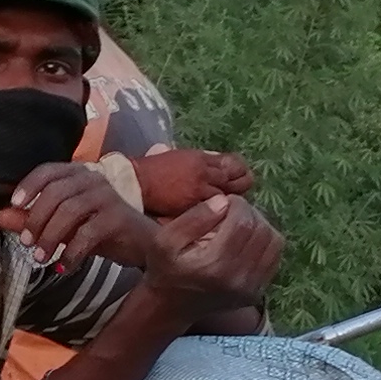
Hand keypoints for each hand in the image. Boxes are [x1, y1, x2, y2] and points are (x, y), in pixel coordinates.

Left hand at [2, 160, 163, 272]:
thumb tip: (0, 217)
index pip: (48, 170)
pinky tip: (64, 267)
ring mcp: (108, 197)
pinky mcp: (118, 218)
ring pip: (70, 211)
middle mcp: (93, 180)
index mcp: (78, 174)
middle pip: (56, 192)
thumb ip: (33, 219)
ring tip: (40, 257)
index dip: (29, 186)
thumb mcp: (62, 226)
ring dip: (51, 237)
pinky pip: (88, 234)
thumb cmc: (99, 231)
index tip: (14, 205)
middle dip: (36, 219)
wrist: (141, 245)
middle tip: (26, 242)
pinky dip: (72, 253)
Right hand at [131, 146, 257, 215]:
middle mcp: (204, 171)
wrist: (137, 183)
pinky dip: (222, 215)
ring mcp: (200, 188)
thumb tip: (213, 163)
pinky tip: (224, 221)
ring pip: (229, 196)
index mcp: (200, 158)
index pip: (232, 163)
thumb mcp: (177, 158)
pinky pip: (216, 210)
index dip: (240, 172)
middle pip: (236, 178)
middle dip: (242, 187)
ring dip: (234, 204)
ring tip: (236, 213)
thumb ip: (198, 161)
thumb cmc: (153, 172)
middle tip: (243, 198)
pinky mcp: (193, 204)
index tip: (241, 178)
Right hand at [150, 193, 281, 318]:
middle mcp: (237, 279)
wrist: (170, 307)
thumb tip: (224, 202)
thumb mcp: (164, 240)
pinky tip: (248, 240)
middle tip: (234, 210)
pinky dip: (265, 243)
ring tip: (242, 223)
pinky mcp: (256, 293)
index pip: (242, 223)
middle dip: (250, 212)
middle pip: (261, 231)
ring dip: (261, 225)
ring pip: (274, 243)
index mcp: (214, 265)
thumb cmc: (165, 270)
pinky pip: (274, 258)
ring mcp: (250, 289)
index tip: (227, 200)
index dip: (239, 204)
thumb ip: (193, 219)